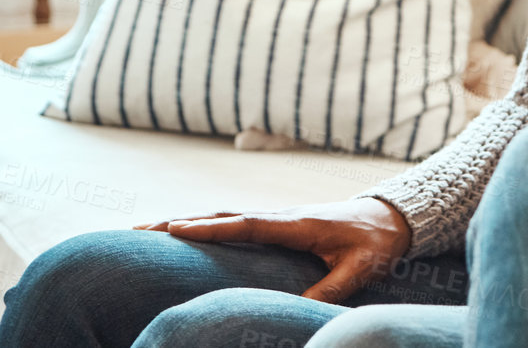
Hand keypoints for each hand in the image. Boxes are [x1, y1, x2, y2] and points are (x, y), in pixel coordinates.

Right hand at [134, 197, 413, 303]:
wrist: (390, 217)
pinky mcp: (276, 224)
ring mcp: (275, 218)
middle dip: (180, 222)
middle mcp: (278, 216)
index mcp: (294, 224)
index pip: (245, 224)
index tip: (174, 229)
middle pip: (221, 215)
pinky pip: (233, 223)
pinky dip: (205, 224)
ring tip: (147, 230)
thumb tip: (295, 312)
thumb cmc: (374, 243)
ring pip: (223, 216)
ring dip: (186, 221)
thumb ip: (328, 290)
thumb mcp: (358, 269)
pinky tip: (185, 233)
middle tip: (137, 230)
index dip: (210, 227)